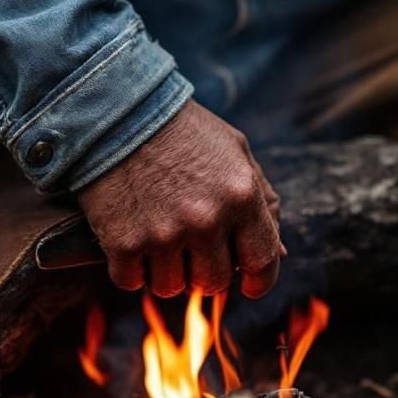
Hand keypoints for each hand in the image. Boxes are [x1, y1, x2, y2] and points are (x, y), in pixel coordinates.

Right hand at [78, 100, 282, 298]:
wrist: (116, 109)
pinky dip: (131, 270)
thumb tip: (281, 252)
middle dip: (206, 272)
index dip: (259, 282)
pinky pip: (131, 282)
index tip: (249, 285)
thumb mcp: (235, 151)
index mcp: (241, 197)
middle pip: (214, 283)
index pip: (263, 262)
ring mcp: (163, 234)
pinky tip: (132, 243)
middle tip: (192, 251)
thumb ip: (262, 200)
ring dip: (167, 272)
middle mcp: (205, 220)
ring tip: (159, 241)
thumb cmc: (182, 130)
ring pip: (172, 288)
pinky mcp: (122, 242)